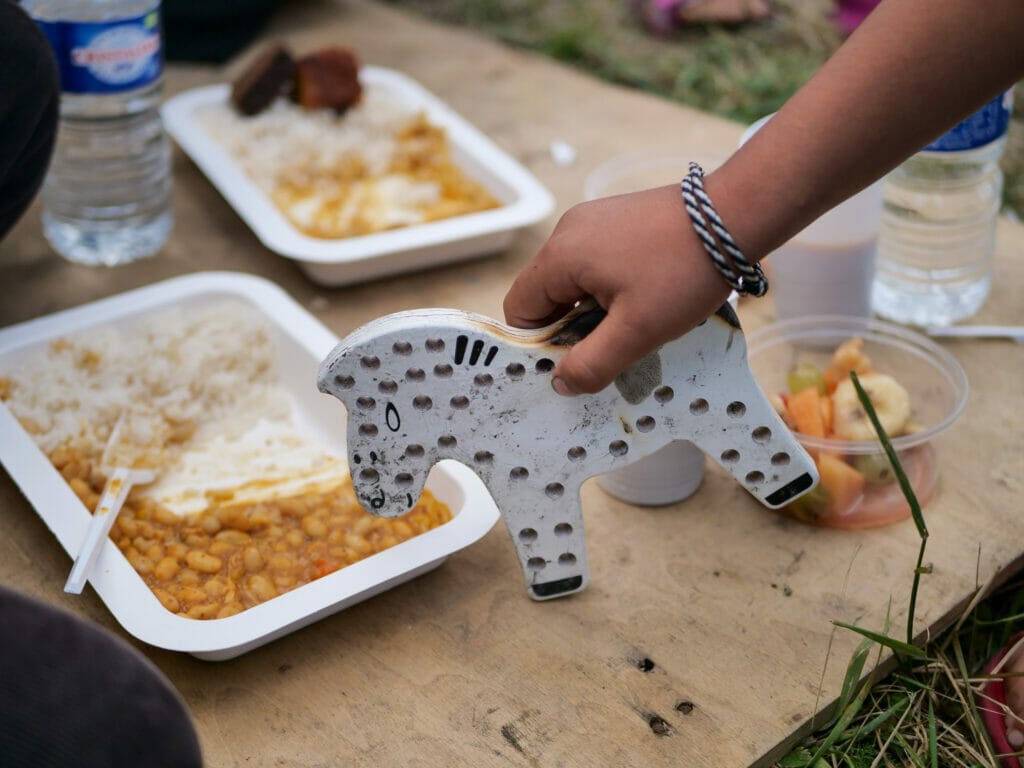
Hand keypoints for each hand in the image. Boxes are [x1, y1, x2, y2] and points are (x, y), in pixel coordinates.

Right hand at [503, 184, 731, 394]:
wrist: (735, 214)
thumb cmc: (684, 272)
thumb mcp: (637, 331)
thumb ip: (592, 363)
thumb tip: (560, 383)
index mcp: (560, 256)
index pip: (519, 308)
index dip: (536, 344)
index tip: (569, 364)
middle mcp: (568, 231)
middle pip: (545, 293)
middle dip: (569, 328)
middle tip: (607, 349)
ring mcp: (593, 220)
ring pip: (573, 280)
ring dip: (592, 309)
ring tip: (632, 323)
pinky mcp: (616, 217)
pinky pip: (595, 261)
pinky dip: (608, 287)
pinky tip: (643, 297)